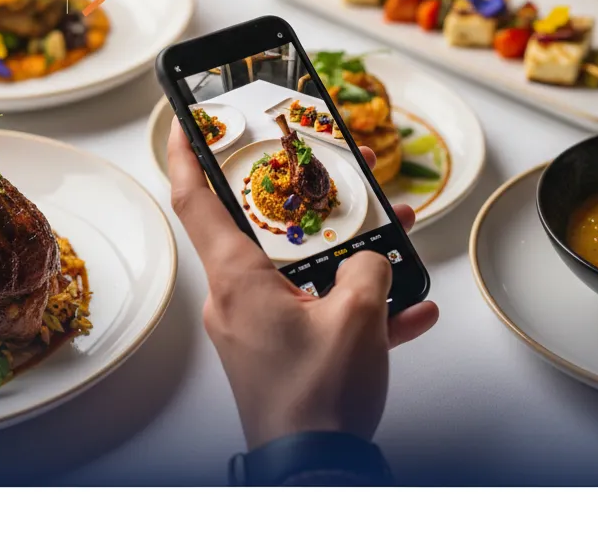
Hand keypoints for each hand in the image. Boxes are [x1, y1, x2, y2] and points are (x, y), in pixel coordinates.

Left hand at [168, 119, 439, 448]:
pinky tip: (411, 310)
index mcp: (239, 280)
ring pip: (303, 271)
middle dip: (308, 200)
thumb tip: (373, 259)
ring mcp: (261, 329)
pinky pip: (323, 317)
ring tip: (394, 236)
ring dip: (348, 254)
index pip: (197, 201)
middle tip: (333, 172)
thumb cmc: (317, 400)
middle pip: (266, 230)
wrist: (317, 474)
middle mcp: (240, 300)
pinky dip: (362, 311)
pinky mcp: (285, 356)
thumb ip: (368, 270)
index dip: (188, 156)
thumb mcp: (357, 319)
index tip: (186, 123)